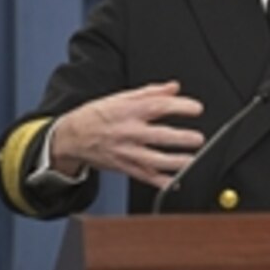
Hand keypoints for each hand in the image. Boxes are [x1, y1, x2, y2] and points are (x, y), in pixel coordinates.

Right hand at [51, 81, 204, 189]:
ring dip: (175, 162)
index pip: (158, 106)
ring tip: (191, 160)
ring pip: (154, 160)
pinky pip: (145, 176)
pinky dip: (161, 182)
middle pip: (159, 136)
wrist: (71, 137)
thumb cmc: (97, 115)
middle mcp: (129, 132)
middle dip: (181, 138)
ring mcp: (126, 152)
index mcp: (129, 111)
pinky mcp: (124, 167)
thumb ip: (151, 92)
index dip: (180, 107)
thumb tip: (174, 87)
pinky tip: (175, 181)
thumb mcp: (121, 97)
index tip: (197, 109)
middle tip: (198, 138)